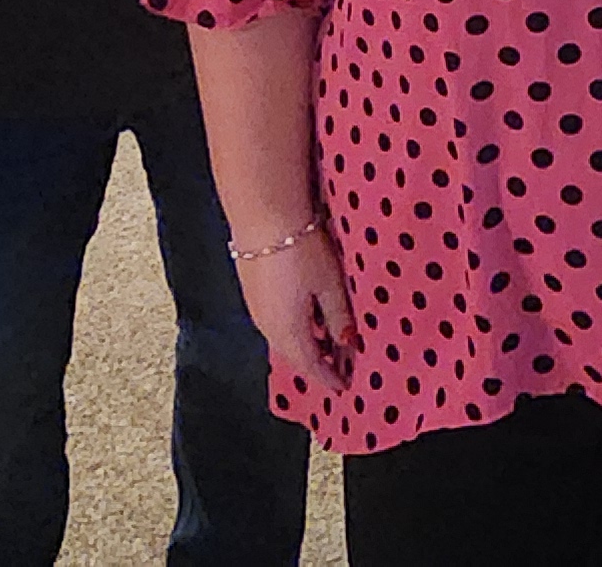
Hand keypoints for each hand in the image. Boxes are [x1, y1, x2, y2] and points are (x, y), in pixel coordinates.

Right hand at [233, 225, 354, 401]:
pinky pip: (276, 322)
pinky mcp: (253, 291)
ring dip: (306, 345)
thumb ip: (339, 318)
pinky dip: (295, 328)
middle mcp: (268, 327)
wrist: (263, 214)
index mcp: (289, 331)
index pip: (312, 366)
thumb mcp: (330, 285)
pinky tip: (309, 317)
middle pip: (295, 356)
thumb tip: (349, 344)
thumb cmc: (301, 249)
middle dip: (318, 364)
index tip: (345, 386)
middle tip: (340, 367)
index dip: (329, 378)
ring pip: (284, 339)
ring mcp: (256, 309)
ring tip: (329, 342)